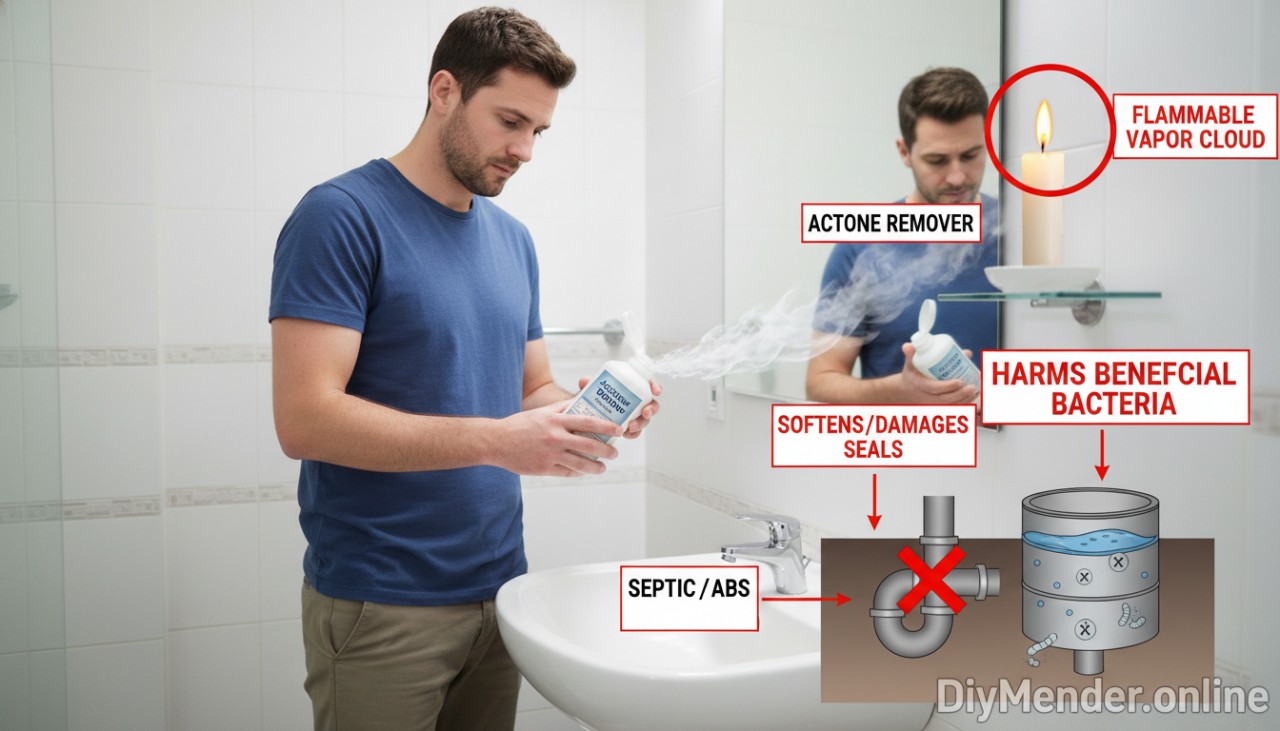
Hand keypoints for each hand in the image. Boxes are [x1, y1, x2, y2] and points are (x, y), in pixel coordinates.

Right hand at [491, 400, 621, 476]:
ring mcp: (550, 455)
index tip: (618, 430)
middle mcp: (555, 438)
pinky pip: (567, 473)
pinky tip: (583, 472)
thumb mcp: (542, 412)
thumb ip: (562, 408)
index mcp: (555, 421)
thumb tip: (582, 402)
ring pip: (580, 464)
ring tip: (602, 467)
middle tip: (614, 452)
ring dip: (595, 467)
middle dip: (606, 450)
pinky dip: (578, 473)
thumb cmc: (520, 425)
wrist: (496, 442)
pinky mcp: (544, 469)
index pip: (587, 422)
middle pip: (588, 445)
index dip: (606, 426)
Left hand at [577, 377, 662, 439]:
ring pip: (644, 420)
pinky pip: (635, 432)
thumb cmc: (595, 395)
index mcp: (632, 386)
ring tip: (630, 427)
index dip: (655, 386)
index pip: (648, 383)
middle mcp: (636, 401)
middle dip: (651, 409)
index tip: (656, 391)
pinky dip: (632, 434)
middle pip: (651, 404)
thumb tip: (584, 381)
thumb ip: (589, 383)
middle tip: (645, 413)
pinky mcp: (628, 427)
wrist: (588, 412)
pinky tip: (626, 435)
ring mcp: (634, 415)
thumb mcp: (592, 388)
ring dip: (641, 424)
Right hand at [900, 344, 978, 403]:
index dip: (947, 386)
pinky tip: (975, 399)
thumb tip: (909, 345)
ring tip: (976, 391)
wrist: (906, 391)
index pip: (934, 388)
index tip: (959, 381)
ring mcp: (934, 405)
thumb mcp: (910, 364)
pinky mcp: (940, 408)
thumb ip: (911, 354)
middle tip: (972, 386)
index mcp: (920, 386)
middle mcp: (927, 398)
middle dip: (960, 394)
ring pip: (951, 406)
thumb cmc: (912, 374)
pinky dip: (965, 405)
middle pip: (945, 399)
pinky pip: (954, 409)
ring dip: (965, 400)